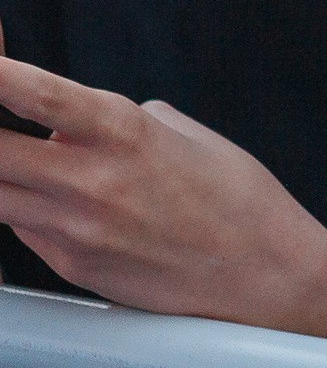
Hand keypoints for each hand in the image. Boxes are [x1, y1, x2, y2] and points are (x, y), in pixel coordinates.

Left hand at [0, 45, 326, 329]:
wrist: (259, 271)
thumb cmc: (234, 193)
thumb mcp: (179, 134)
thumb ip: (113, 123)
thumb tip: (65, 132)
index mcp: (125, 133)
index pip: (39, 96)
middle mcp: (89, 182)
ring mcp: (73, 230)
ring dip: (1, 173)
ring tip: (25, 162)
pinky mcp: (69, 265)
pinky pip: (24, 226)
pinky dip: (28, 206)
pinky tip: (65, 202)